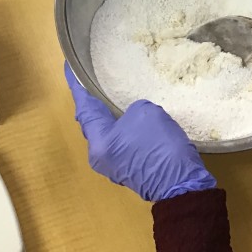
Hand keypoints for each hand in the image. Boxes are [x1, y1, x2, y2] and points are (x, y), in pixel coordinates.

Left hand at [65, 63, 215, 200]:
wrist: (181, 184)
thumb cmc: (159, 145)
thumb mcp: (144, 113)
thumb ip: (130, 110)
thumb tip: (130, 118)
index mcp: (99, 142)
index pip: (84, 108)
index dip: (77, 86)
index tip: (70, 68)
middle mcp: (100, 156)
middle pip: (92, 122)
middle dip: (92, 101)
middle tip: (90, 79)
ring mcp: (114, 164)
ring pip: (107, 133)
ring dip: (108, 114)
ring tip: (108, 93)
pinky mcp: (130, 167)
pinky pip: (120, 141)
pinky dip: (121, 126)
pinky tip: (128, 114)